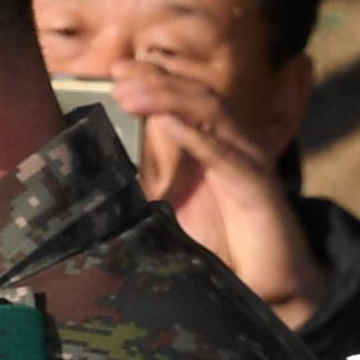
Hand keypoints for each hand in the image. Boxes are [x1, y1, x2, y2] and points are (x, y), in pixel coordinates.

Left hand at [108, 64, 328, 328]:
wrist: (267, 289)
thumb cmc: (218, 248)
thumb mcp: (170, 211)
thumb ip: (141, 187)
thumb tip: (92, 175)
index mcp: (213, 147)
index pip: (183, 100)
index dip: (152, 80)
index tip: (114, 70)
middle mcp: (234, 146)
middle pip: (196, 97)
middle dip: (156, 81)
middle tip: (118, 73)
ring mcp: (248, 163)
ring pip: (212, 115)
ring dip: (169, 99)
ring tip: (131, 93)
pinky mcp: (258, 190)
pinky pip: (226, 157)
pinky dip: (195, 137)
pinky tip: (167, 122)